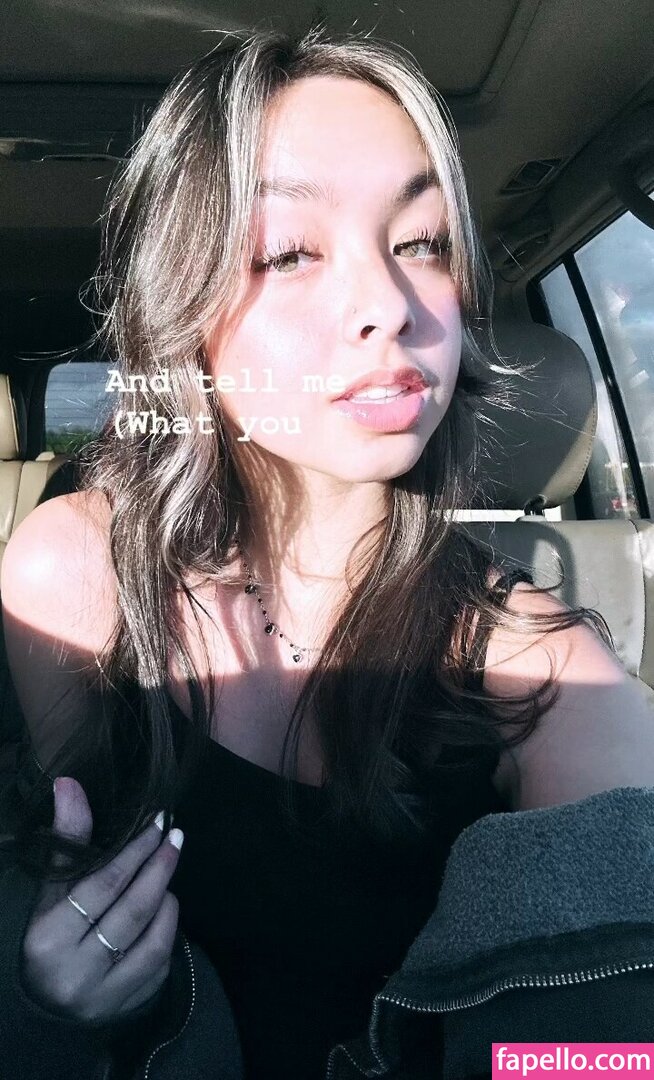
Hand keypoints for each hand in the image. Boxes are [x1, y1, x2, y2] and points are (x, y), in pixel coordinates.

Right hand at [21, 776, 182, 1022]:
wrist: (42, 1006)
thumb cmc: (48, 935)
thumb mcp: (51, 890)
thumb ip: (68, 840)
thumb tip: (69, 784)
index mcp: (48, 938)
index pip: (104, 885)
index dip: (134, 848)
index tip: (156, 820)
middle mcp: (75, 972)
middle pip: (133, 910)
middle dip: (160, 867)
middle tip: (175, 836)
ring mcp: (102, 998)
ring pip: (153, 941)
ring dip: (167, 902)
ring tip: (166, 876)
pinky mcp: (124, 1011)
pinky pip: (159, 967)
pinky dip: (167, 934)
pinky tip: (165, 913)